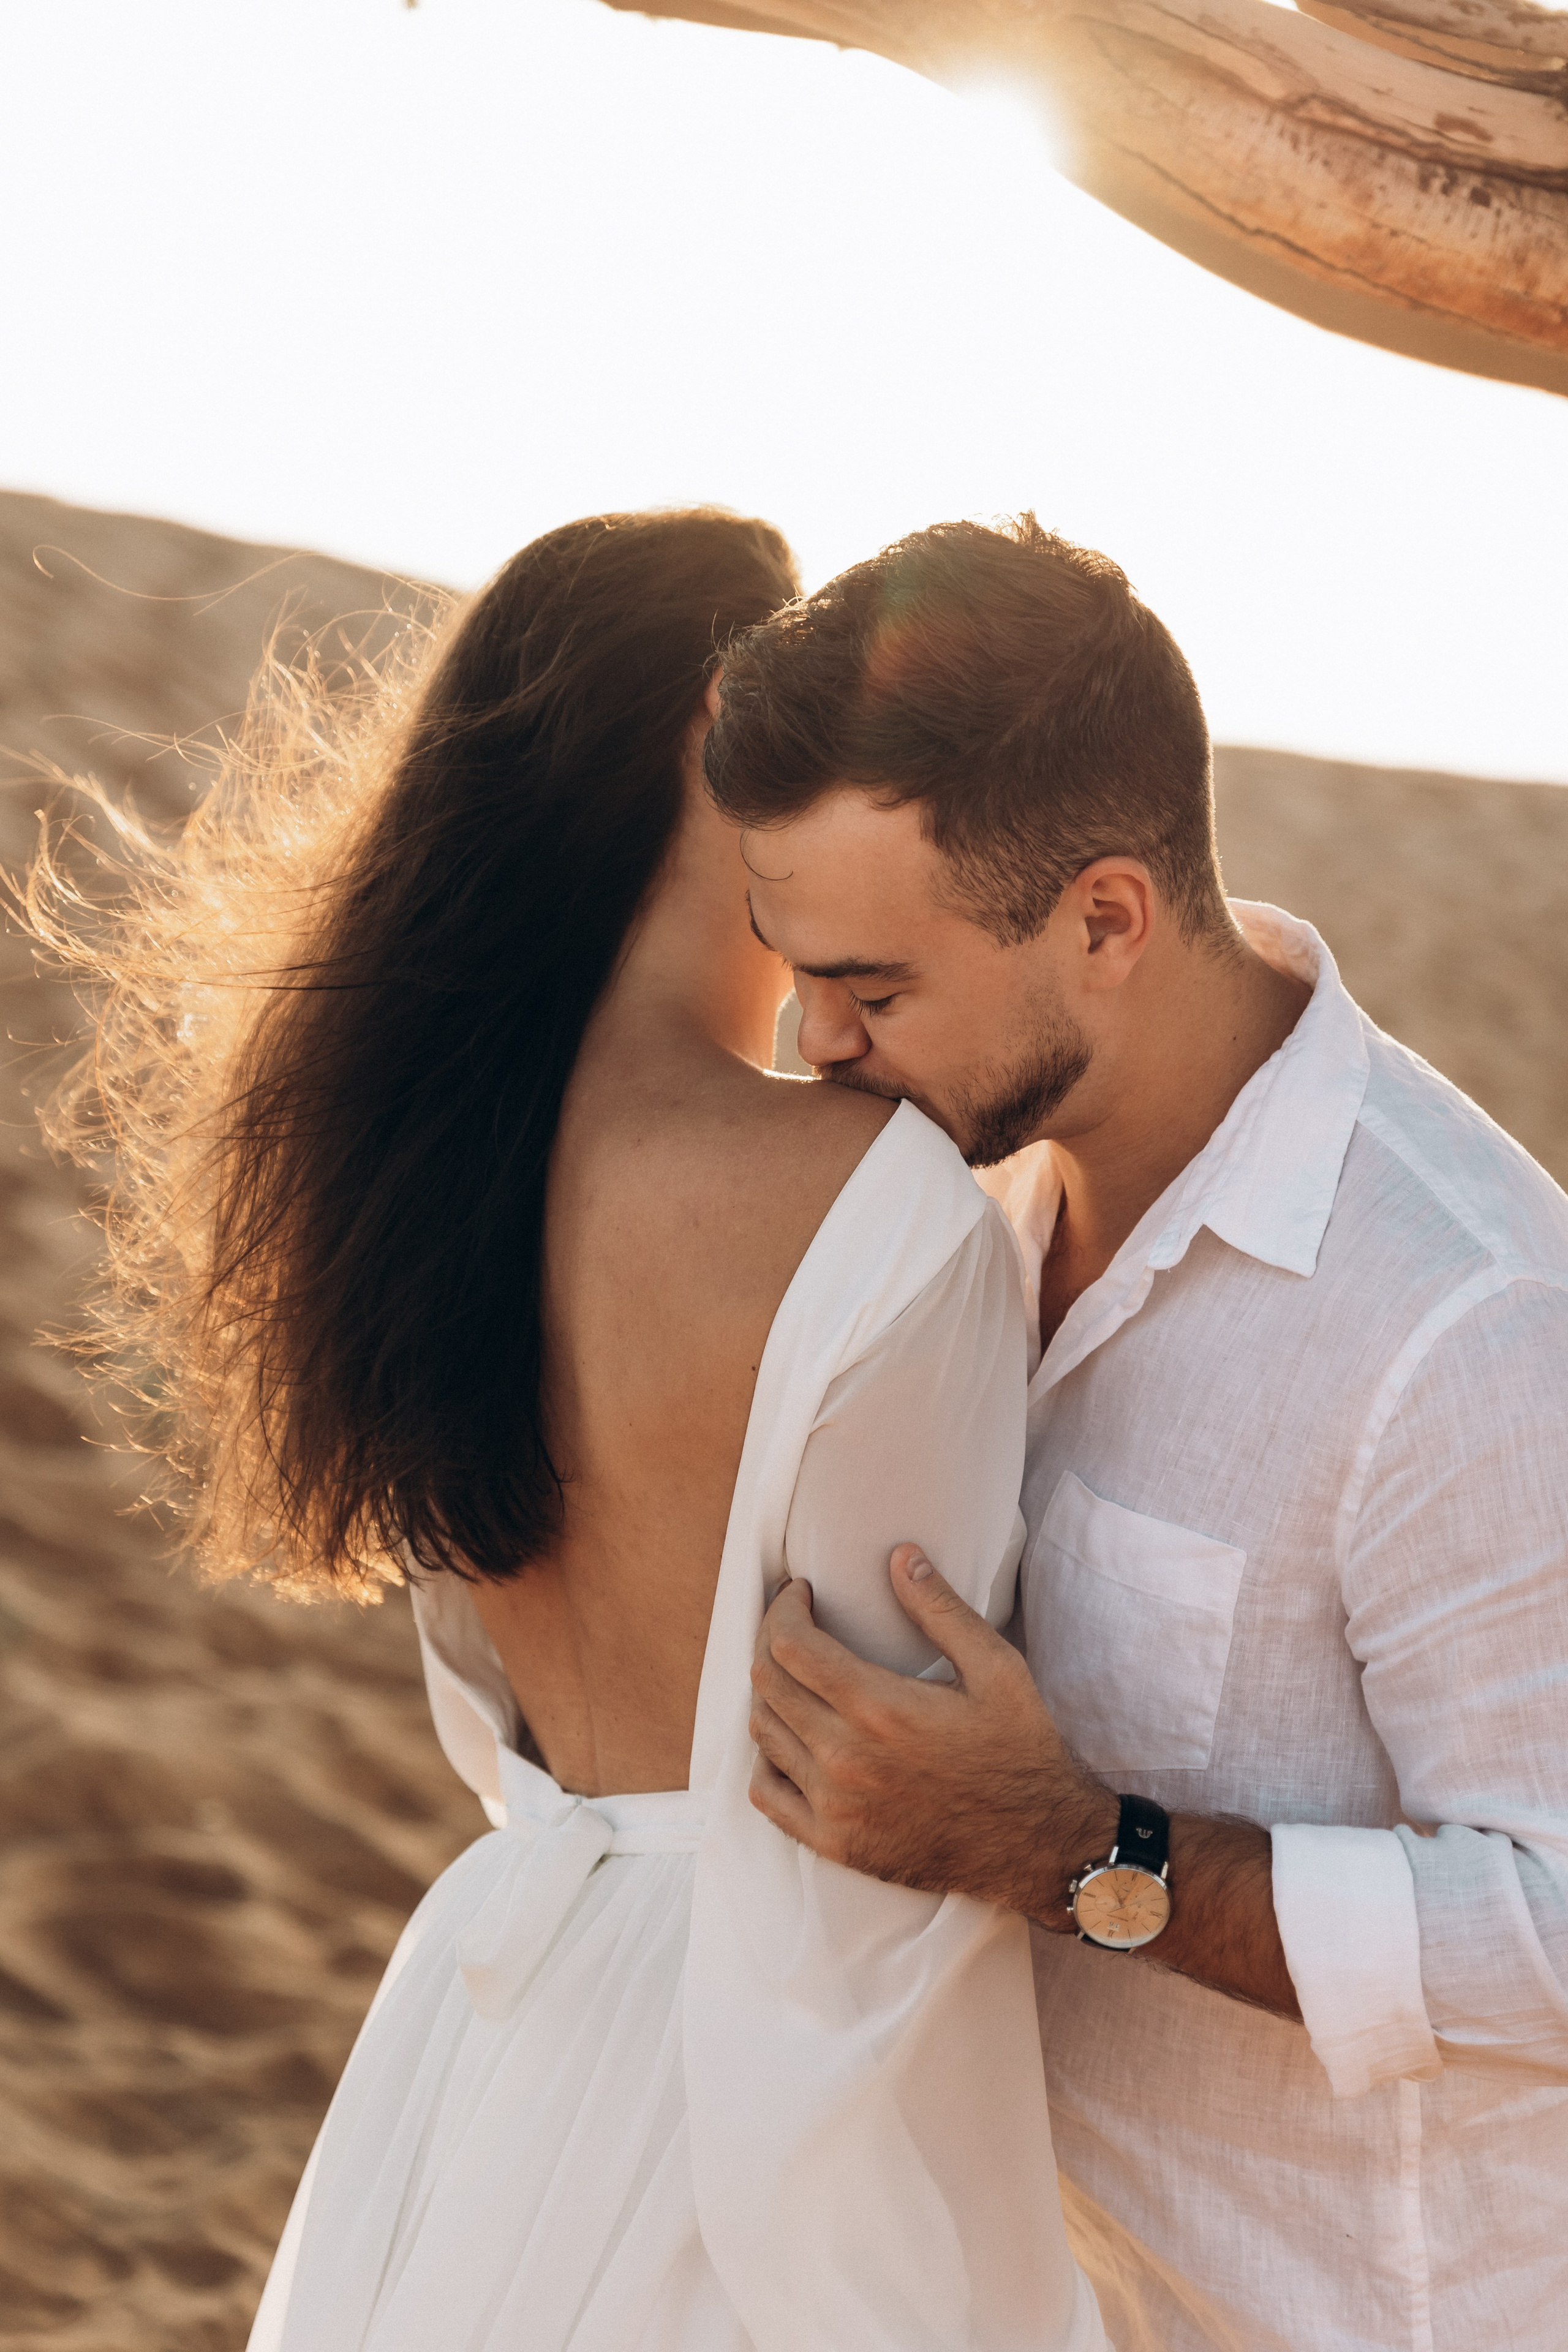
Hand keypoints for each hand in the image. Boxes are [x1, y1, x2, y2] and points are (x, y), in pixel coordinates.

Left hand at [748, 1543, 1117, 1918]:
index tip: (801, 1592)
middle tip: (794, 1622)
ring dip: (768, 1694)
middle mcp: (845, 1758)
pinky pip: (767, 1795)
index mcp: (879, 1708)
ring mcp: (835, 1807)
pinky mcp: (835, 1844)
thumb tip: (902, 1555)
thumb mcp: (997, 1669)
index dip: (784, 1607)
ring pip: (762, 1733)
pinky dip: (766, 1759)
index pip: (789, 1644)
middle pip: (766, 1683)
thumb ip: (941, 1610)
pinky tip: (790, 1739)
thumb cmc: (1021, 1751)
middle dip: (772, 1638)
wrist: (1039, 1845)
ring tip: (795, 1673)